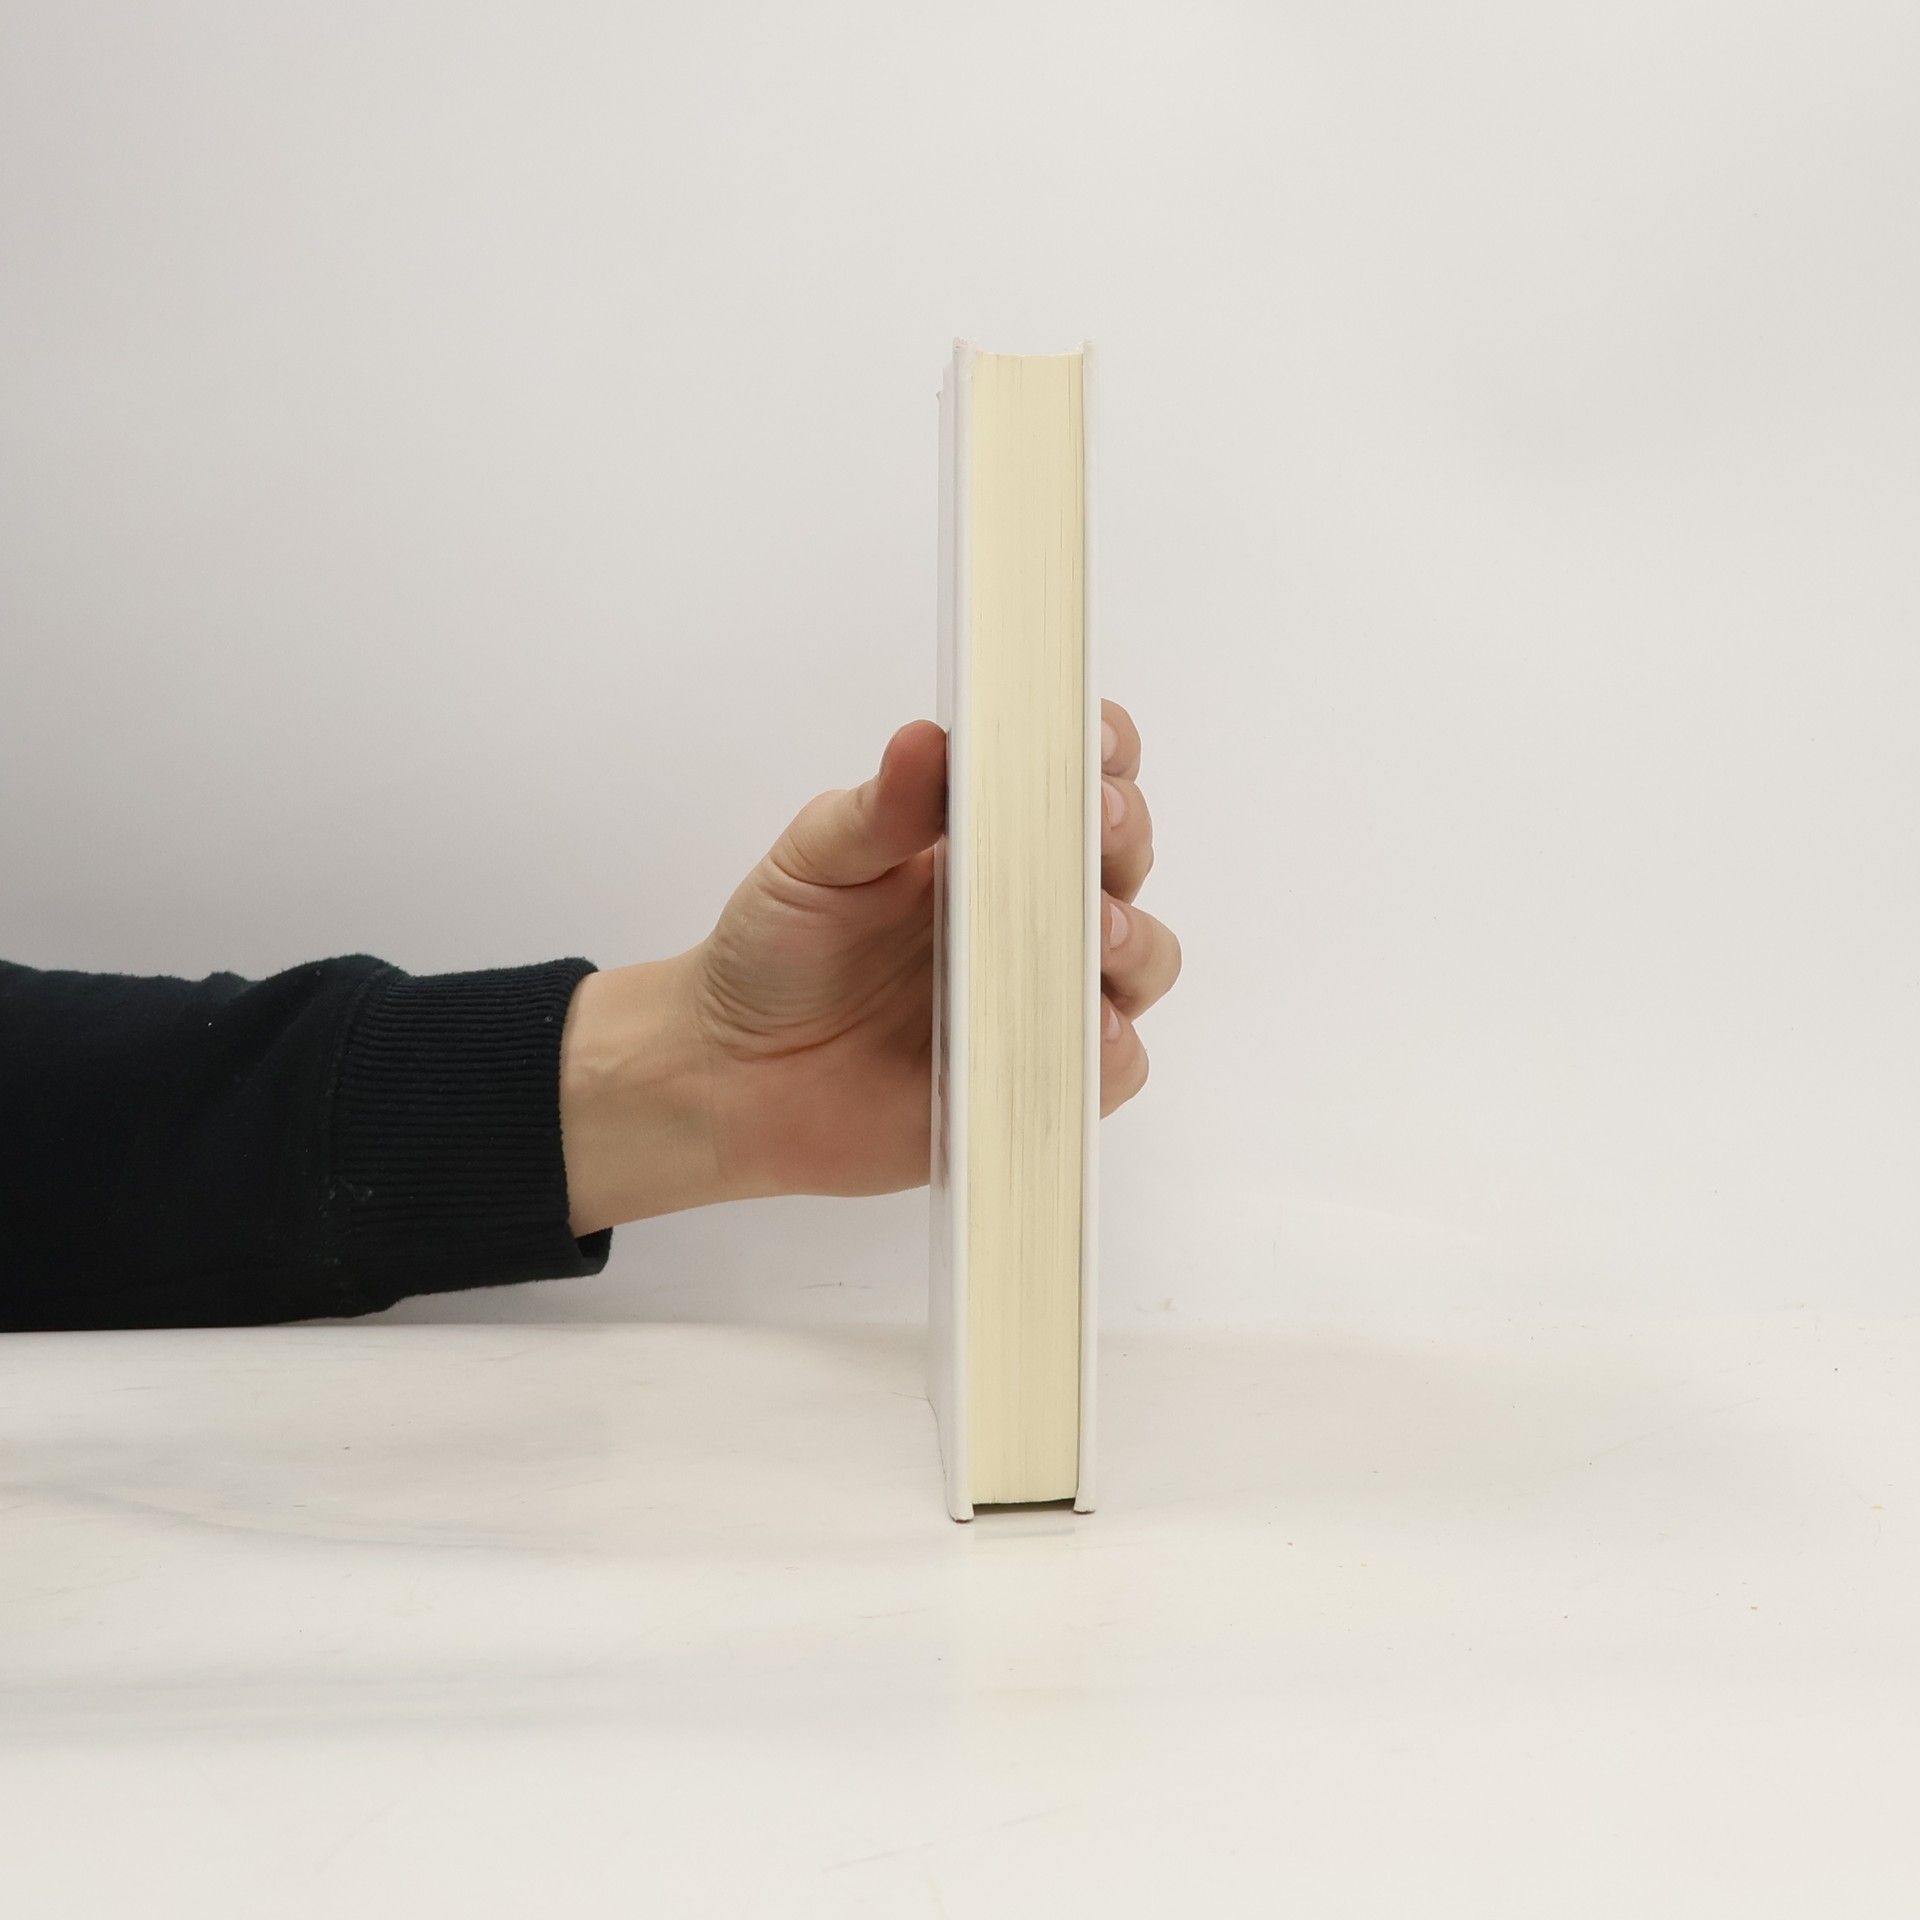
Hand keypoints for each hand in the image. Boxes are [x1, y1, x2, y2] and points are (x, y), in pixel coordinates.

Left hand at [558, 702, 1178, 1233]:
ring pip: (1142, 957)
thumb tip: (926, 740)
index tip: (1089, 739)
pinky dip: (1112, 1048)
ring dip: (1133, 939)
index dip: (1099, 750)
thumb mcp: (813, 864)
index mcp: (988, 838)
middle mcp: (1033, 910)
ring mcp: (1044, 995)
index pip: (1077, 777)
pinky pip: (1112, 1065)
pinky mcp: (1038, 1078)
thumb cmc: (775, 955)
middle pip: (1123, 857)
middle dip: (1123, 833)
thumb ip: (876, 810)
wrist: (734, 1075)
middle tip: (1095, 824)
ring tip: (1092, 933)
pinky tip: (1083, 1031)